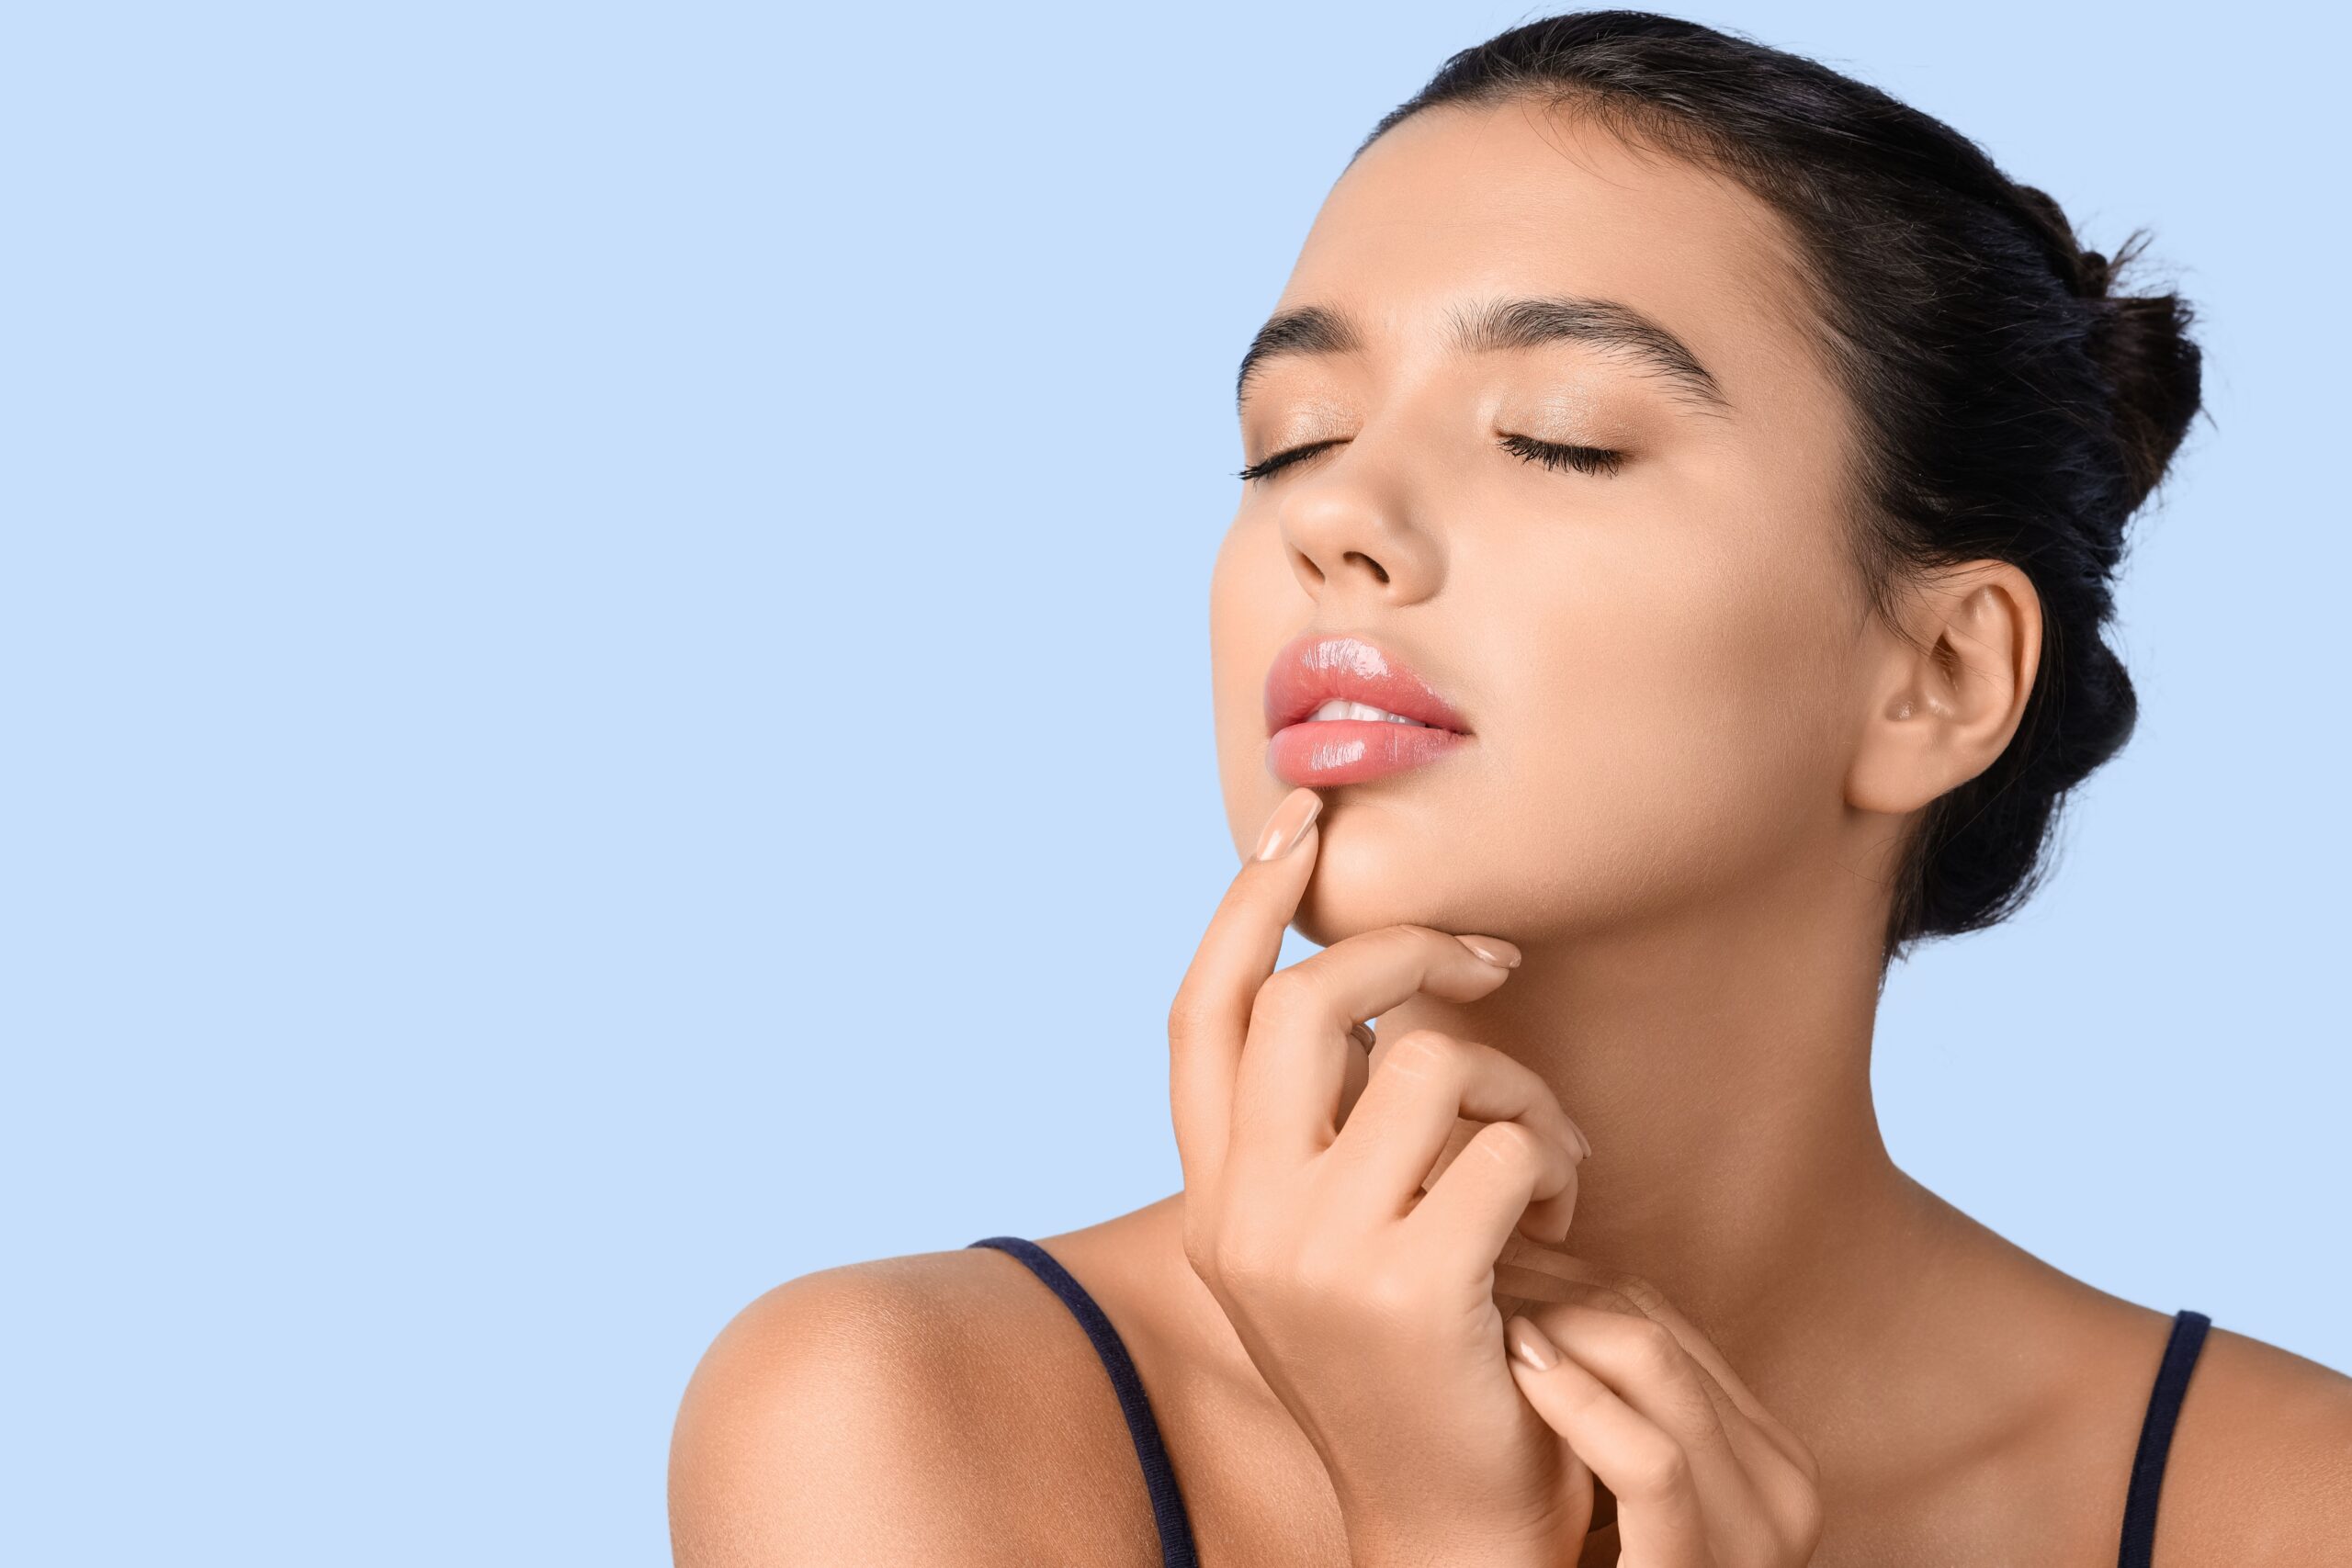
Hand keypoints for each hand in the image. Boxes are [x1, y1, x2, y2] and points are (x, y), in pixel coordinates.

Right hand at [1167, 785, 1595, 1566]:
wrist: (1450, 1527)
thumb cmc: (1422, 1366)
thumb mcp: (1339, 1240)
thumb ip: (1327, 1130)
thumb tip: (1373, 984)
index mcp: (1215, 1201)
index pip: (1198, 1014)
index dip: (1239, 904)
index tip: (1299, 822)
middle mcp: (1242, 1221)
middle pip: (1302, 1001)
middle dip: (1412, 949)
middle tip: (1491, 965)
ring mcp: (1315, 1257)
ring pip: (1425, 1062)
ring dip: (1515, 1087)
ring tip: (1545, 1160)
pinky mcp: (1409, 1289)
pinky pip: (1499, 1144)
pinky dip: (1550, 1161)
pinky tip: (1555, 1223)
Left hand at [1496, 1248, 1823, 1565]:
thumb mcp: (1633, 1492)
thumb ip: (1629, 1412)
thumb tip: (1542, 1305)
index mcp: (1773, 1456)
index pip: (1671, 1327)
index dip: (1575, 1283)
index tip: (1500, 1265)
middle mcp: (1786, 1485)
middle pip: (1661, 1337)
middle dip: (1563, 1294)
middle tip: (1485, 1270)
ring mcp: (1759, 1533)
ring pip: (1660, 1374)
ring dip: (1564, 1330)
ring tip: (1494, 1314)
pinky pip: (1650, 1460)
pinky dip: (1580, 1403)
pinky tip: (1521, 1370)